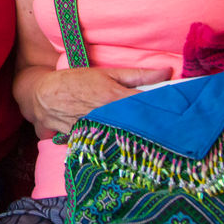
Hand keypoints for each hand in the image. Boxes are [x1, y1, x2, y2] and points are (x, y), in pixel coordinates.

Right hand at [26, 66, 170, 137]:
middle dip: (155, 129)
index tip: (182, 115)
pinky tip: (128, 152)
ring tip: (156, 147)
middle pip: (139, 126)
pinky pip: (105, 147)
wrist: (41, 95)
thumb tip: (167, 70)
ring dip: (137, 141)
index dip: (166, 112)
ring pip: (123, 139)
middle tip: (173, 134)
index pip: (148, 106)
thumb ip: (138, 75)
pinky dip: (116, 148)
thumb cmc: (76, 81)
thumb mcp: (107, 73)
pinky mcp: (85, 142)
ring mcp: (95, 131)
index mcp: (114, 97)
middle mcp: (105, 116)